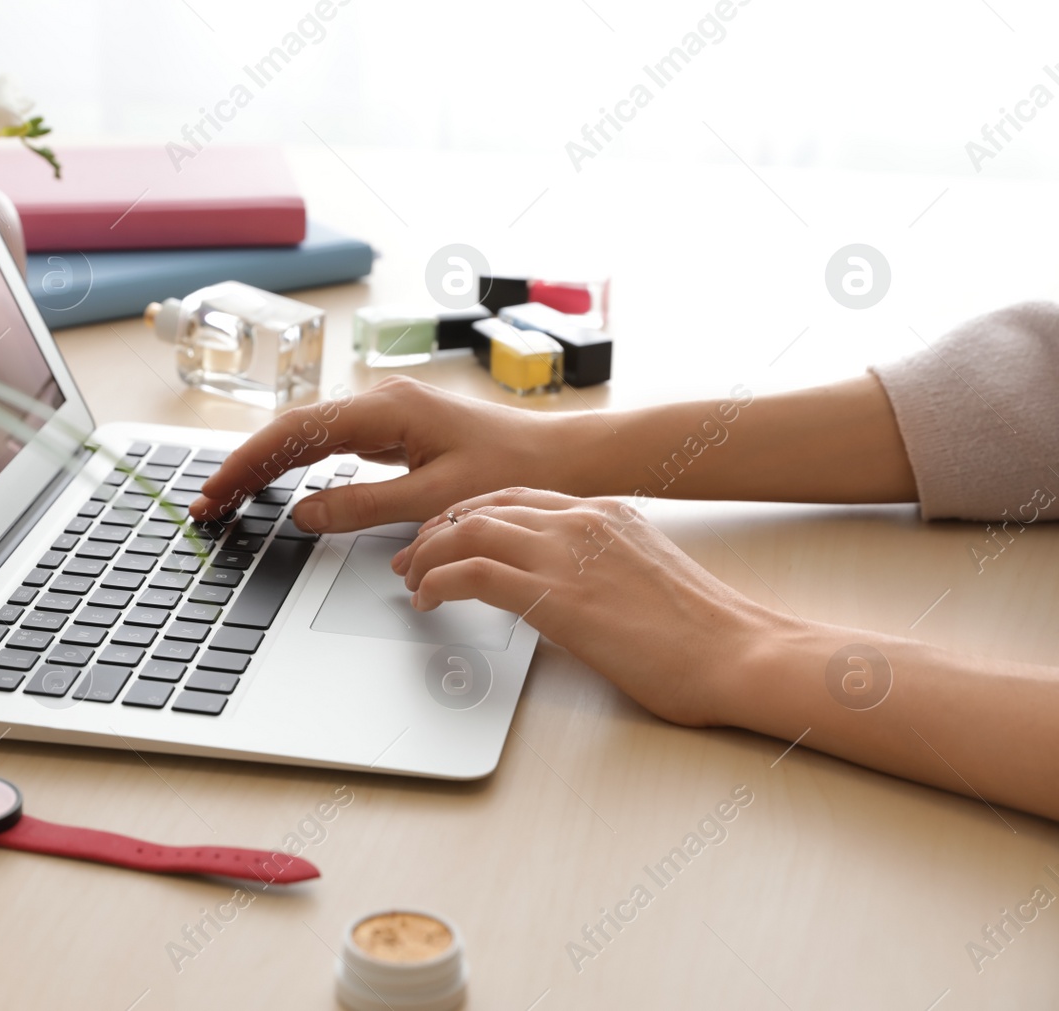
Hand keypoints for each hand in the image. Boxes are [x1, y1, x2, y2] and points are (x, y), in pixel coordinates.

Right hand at [190, 377, 556, 531]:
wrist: (562, 459)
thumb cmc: (515, 470)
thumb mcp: (437, 498)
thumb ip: (365, 505)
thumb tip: (303, 513)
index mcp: (387, 408)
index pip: (296, 432)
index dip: (249, 464)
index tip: (217, 493)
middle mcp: (380, 402)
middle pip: (291, 430)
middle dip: (245, 466)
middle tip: (207, 506)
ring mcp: (385, 415)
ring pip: (307, 436)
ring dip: (265, 466)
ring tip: (228, 499)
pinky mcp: (392, 431)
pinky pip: (329, 446)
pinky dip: (295, 467)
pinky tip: (275, 488)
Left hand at [391, 487, 788, 725]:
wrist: (737, 653)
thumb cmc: (704, 634)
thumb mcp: (643, 578)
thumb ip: (601, 568)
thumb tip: (568, 588)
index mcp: (605, 512)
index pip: (517, 496)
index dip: (471, 513)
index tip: (448, 533)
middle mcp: (581, 520)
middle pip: (484, 506)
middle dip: (439, 529)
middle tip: (414, 556)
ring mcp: (566, 553)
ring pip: (467, 530)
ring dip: (428, 554)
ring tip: (413, 580)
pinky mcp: (553, 594)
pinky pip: (470, 573)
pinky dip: (437, 582)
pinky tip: (427, 601)